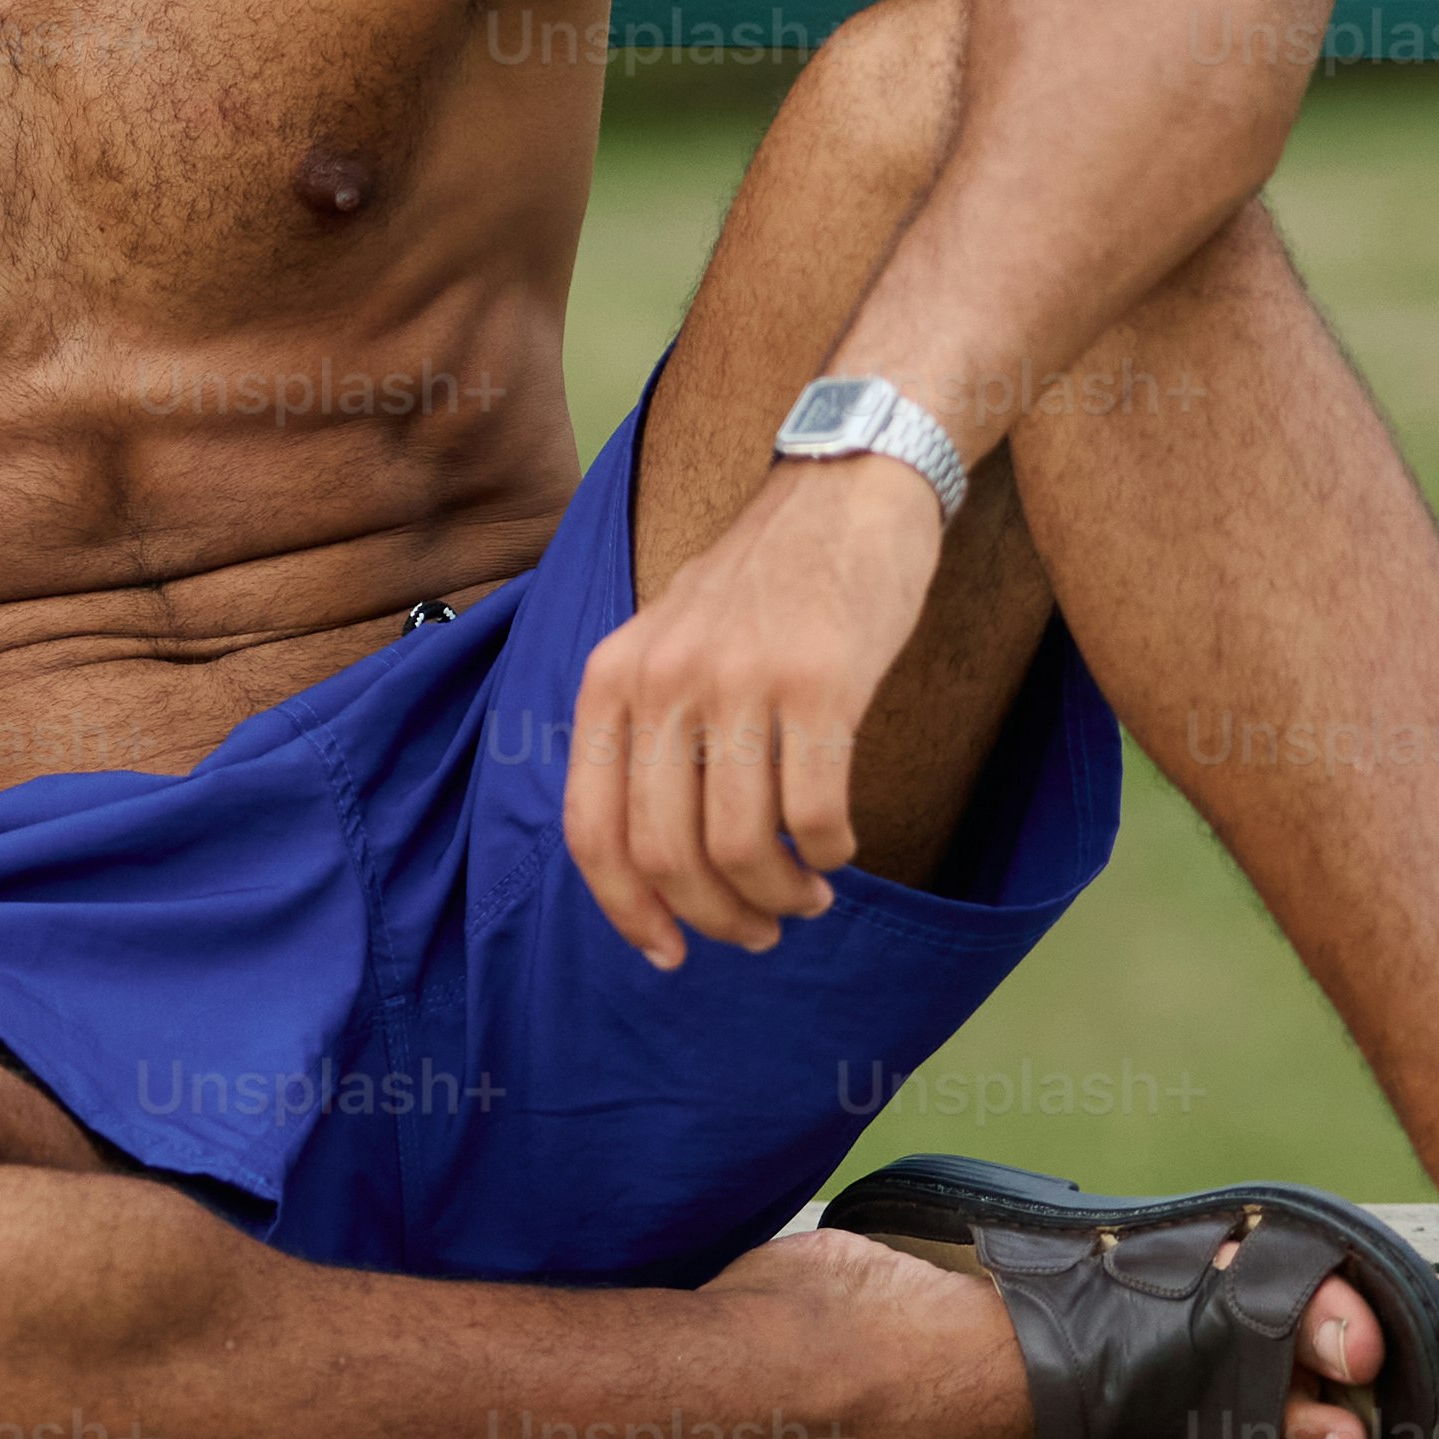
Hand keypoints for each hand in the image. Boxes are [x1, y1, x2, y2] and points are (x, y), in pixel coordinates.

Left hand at [559, 457, 947, 964]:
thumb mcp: (668, 642)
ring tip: (806, 898)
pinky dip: (831, 851)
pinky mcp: (821, 679)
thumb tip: (653, 863)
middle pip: (666, 854)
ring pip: (742, 846)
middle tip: (758, 933)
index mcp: (611, 678)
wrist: (847, 484)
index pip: (591, 830)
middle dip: (715, 918)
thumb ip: (647, 733)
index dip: (625, 910)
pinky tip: (841, 846)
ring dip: (779, 896)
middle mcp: (661, 681)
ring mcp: (739, 679)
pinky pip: (816, 810)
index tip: (667, 953)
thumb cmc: (764, 582)